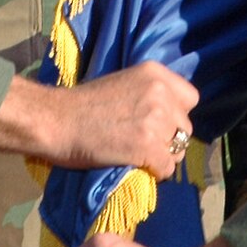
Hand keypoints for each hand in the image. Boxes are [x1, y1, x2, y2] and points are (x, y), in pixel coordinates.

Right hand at [57, 63, 198, 174]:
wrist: (55, 120)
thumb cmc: (82, 104)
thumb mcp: (123, 83)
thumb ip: (149, 94)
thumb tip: (170, 117)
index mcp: (155, 73)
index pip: (190, 98)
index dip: (176, 115)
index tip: (158, 123)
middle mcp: (160, 93)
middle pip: (185, 127)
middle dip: (168, 139)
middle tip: (143, 143)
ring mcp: (156, 119)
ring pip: (178, 150)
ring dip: (162, 156)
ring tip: (138, 156)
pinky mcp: (148, 145)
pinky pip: (167, 168)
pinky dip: (154, 172)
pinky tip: (135, 166)